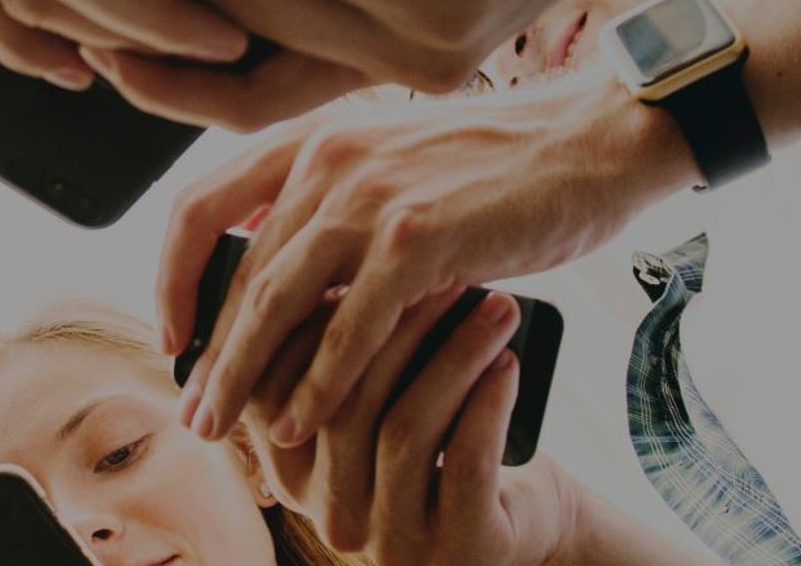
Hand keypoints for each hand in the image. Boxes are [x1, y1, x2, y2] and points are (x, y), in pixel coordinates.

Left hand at [157, 69, 692, 448]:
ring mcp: (370, 196)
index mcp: (311, 139)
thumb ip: (331, 204)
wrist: (591, 139)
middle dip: (209, 350)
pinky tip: (302, 424)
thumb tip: (275, 267)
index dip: (173, 274)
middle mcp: (326, 158)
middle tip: (194, 408)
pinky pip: (350, 326)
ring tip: (225, 427)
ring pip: (276, 301)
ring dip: (243, 374)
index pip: (201, 205)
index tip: (173, 331)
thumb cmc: (496, 164)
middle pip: (236, 269)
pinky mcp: (418, 238)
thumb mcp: (391, 162)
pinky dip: (319, 384)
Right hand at [242, 290, 570, 565]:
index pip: (279, 391)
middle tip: (445, 274)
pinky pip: (466, 463)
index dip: (320, 323)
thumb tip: (314, 264)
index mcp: (294, 476)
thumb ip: (329, 360)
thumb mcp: (373, 407)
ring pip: (405, 430)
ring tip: (495, 308)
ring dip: (454, 357)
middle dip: (398, 329)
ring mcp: (393, 542)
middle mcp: (332, 516)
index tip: (365, 262)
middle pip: (345, 405)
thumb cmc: (438, 443)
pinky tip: (509, 364)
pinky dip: (488, 403)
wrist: (521, 524)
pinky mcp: (459, 550)